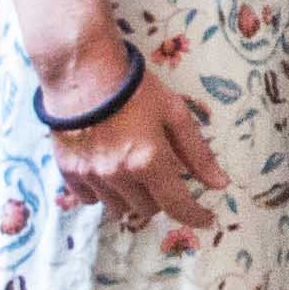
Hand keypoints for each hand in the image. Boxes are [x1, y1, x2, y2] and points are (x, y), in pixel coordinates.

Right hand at [40, 32, 225, 230]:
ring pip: (118, 208)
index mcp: (148, 160)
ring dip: (130, 197)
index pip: (176, 204)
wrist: (81, 71)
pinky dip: (101, 192)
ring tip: (131, 171)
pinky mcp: (68, 172)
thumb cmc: (133, 88)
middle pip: (147, 209)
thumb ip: (197, 152)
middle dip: (159, 197)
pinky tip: (106, 171)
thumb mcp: (174, 113)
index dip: (195, 216)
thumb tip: (220, 184)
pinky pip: (89, 200)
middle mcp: (119, 175)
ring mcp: (91, 175)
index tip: (205, 218)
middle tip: (159, 174)